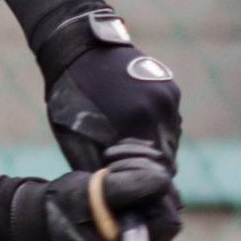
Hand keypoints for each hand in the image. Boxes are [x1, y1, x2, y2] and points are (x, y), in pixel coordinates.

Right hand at [11, 140, 183, 240]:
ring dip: (138, 162)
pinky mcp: (140, 205)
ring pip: (162, 185)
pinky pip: (153, 178)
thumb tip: (162, 178)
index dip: (153, 192)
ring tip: (109, 158)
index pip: (168, 220)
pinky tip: (114, 156)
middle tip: (111, 162)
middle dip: (143, 171)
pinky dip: (137, 160)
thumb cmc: (61, 212)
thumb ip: (123, 189)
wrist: (44, 215)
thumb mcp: (85, 198)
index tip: (120, 174)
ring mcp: (144, 224)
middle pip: (168, 200)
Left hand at [42, 10, 182, 171]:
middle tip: (127, 169)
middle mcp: (160, 107)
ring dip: (154, 148)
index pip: (156, 169)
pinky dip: (156, 128)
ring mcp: (168, 96)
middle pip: (167, 156)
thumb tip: (114, 193)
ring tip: (128, 146)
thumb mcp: (75, 136)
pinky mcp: (170, 88)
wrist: (78, 47)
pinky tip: (134, 125)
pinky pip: (170, 121)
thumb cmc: (69, 95)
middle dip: (149, 166)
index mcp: (137, 120)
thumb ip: (99, 166)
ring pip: (171, 139)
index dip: (142, 181)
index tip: (128, 183)